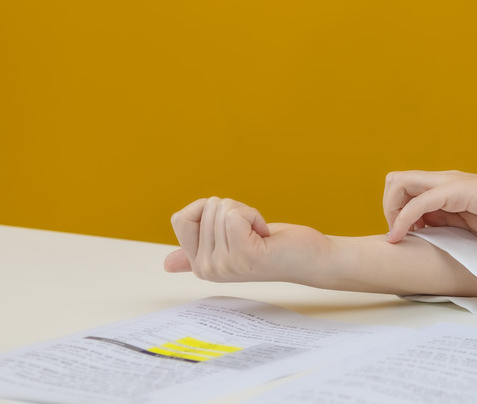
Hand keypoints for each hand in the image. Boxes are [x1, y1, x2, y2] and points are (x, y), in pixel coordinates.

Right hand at [163, 197, 330, 282]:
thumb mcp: (230, 246)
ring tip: (260, 234)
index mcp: (199, 265)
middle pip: (205, 208)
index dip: (208, 208)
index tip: (233, 225)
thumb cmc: (274, 247)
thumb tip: (167, 264)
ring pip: (222, 209)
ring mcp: (224, 264)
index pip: (180, 218)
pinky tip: (265, 234)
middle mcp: (207, 268)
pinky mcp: (244, 255)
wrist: (309, 258)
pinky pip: (236, 215)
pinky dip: (254, 215)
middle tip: (252, 232)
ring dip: (247, 213)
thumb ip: (199, 252)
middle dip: (234, 209)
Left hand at [383, 170, 476, 244]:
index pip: (407, 188)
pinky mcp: (457, 191)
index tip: (406, 235)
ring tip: (401, 235)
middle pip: (396, 181)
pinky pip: (418, 202)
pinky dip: (402, 219)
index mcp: (448, 189)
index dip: (397, 212)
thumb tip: (429, 235)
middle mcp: (445, 181)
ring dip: (391, 211)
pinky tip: (401, 236)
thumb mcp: (472, 226)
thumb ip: (451, 225)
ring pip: (400, 184)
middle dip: (388, 207)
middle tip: (400, 233)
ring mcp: (450, 183)